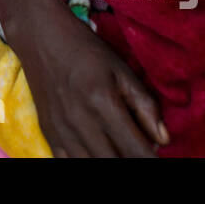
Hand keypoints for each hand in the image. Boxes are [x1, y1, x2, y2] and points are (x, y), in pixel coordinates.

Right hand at [16, 2, 166, 156]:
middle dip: (132, 161)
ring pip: (89, 166)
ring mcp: (61, 130)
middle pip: (113, 162)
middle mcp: (80, 121)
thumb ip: (145, 105)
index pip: (135, 150)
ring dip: (109, 163)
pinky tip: (97, 153)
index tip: (158, 158)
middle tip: (140, 154)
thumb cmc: (87, 51)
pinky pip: (67, 162)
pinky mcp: (48, 133)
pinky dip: (86, 163)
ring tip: (120, 152)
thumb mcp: (122, 71)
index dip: (151, 160)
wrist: (41, 37)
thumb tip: (163, 140)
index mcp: (103, 102)